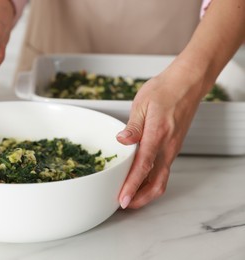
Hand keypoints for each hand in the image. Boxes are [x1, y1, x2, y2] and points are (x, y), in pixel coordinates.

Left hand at [116, 61, 206, 208]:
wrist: (187, 84)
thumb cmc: (164, 90)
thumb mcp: (143, 104)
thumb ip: (133, 126)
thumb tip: (121, 141)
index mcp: (157, 135)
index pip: (143, 167)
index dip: (132, 185)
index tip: (123, 199)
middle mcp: (167, 147)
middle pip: (156, 182)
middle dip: (141, 198)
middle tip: (124, 204)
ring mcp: (172, 149)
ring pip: (161, 179)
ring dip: (146, 191)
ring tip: (131, 196)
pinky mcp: (172, 147)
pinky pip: (163, 170)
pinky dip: (152, 181)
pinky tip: (140, 180)